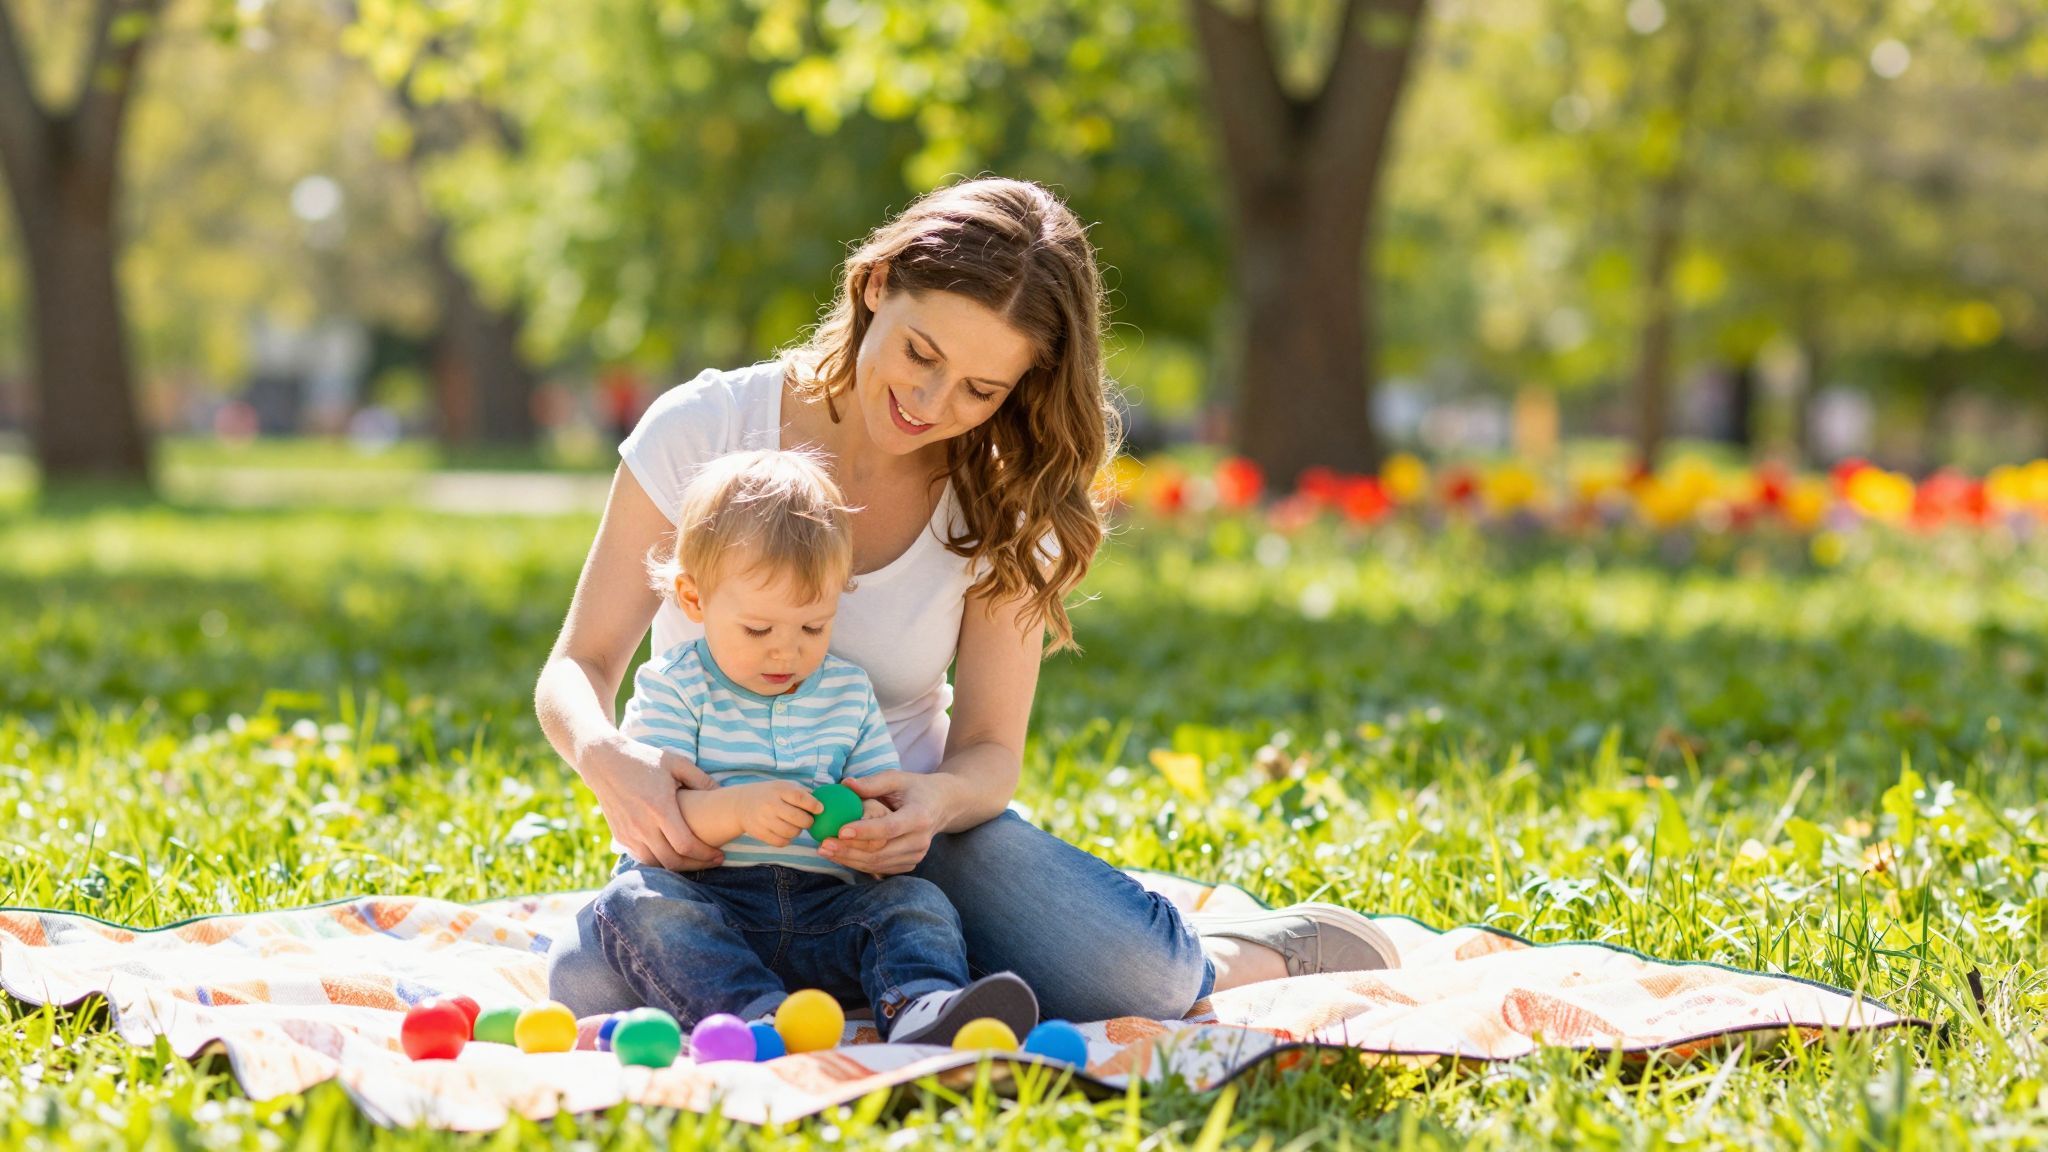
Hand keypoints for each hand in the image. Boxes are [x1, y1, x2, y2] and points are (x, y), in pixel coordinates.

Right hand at [578, 736, 722, 870]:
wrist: (604, 762)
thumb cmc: (643, 760)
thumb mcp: (675, 763)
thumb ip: (701, 780)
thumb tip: (723, 793)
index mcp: (659, 808)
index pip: (685, 845)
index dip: (705, 855)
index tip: (719, 854)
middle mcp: (642, 825)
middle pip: (673, 861)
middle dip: (697, 865)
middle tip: (713, 861)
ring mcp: (629, 834)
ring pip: (657, 864)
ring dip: (678, 867)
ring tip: (695, 860)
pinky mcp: (621, 837)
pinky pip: (643, 858)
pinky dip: (660, 862)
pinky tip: (674, 854)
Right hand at [732, 781, 823, 846]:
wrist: (741, 804)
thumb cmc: (770, 794)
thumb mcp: (783, 786)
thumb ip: (802, 793)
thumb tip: (824, 802)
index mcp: (779, 790)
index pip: (800, 798)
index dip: (813, 805)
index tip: (820, 809)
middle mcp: (770, 804)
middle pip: (798, 819)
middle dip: (808, 821)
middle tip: (809, 820)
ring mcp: (764, 820)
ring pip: (791, 833)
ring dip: (798, 831)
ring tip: (795, 826)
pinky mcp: (760, 833)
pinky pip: (781, 842)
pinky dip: (787, 840)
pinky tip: (786, 833)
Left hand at [820, 771, 945, 875]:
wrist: (943, 805)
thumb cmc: (916, 788)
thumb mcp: (897, 778)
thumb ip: (872, 782)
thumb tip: (845, 784)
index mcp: (919, 816)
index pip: (889, 828)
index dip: (865, 831)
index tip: (840, 830)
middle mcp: (920, 840)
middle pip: (880, 851)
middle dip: (848, 850)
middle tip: (823, 844)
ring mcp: (916, 855)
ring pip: (878, 864)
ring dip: (849, 859)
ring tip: (825, 851)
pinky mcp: (910, 863)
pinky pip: (881, 869)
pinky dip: (859, 864)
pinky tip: (840, 856)